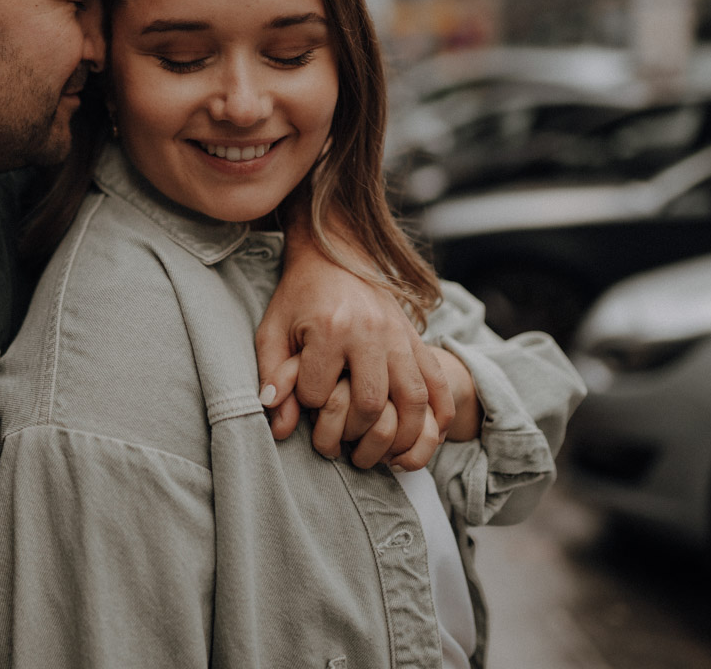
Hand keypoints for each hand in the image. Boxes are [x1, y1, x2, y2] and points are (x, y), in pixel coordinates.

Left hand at [255, 217, 453, 462]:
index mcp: (330, 328)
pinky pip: (438, 383)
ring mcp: (399, 335)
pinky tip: (428, 437)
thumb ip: (271, 375)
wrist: (334, 254)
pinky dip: (439, 415)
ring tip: (384, 456)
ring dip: (401, 436)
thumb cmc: (299, 296)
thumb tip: (277, 424)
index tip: (304, 401)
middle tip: (342, 442)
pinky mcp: (417, 338)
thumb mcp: (273, 330)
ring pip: (412, 400)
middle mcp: (370, 332)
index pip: (317, 392)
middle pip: (370, 403)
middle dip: (354, 431)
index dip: (306, 407)